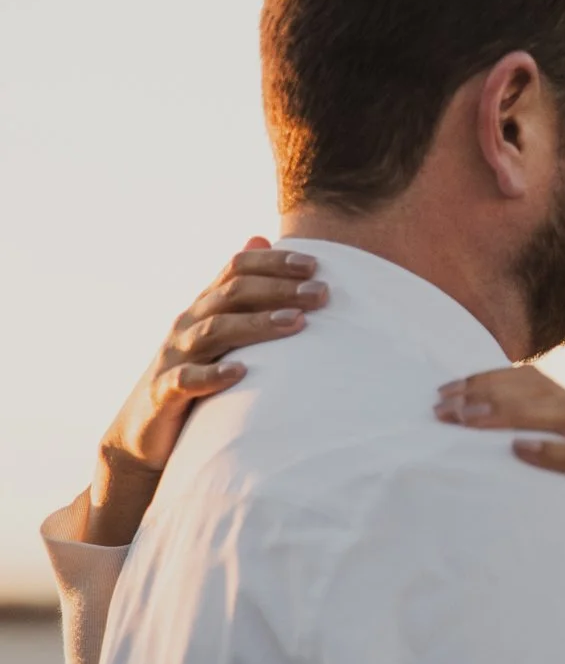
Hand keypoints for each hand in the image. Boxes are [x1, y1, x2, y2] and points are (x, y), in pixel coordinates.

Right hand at [84, 241, 328, 544]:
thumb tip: (259, 235)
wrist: (143, 428)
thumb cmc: (195, 373)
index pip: (236, 269)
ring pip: (214, 331)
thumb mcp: (217, 327)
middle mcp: (188, 324)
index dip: (272, 263)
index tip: (314, 266)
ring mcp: (174, 357)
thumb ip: (239, 288)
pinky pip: (186, 380)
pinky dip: (212, 375)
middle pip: (232, 294)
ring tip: (296, 322)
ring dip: (257, 325)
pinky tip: (240, 372)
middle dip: (278, 290)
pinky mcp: (164, 393)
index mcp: (204, 306)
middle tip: (320, 294)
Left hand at [435, 367, 564, 663]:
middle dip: (487, 391)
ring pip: (562, 414)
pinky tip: (519, 450)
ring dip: (509, 413)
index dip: (488, 381)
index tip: (445, 392)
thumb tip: (480, 467)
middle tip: (443, 406)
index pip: (534, 384)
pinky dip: (555, 452)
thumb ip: (539, 471)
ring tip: (467, 419)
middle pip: (542, 391)